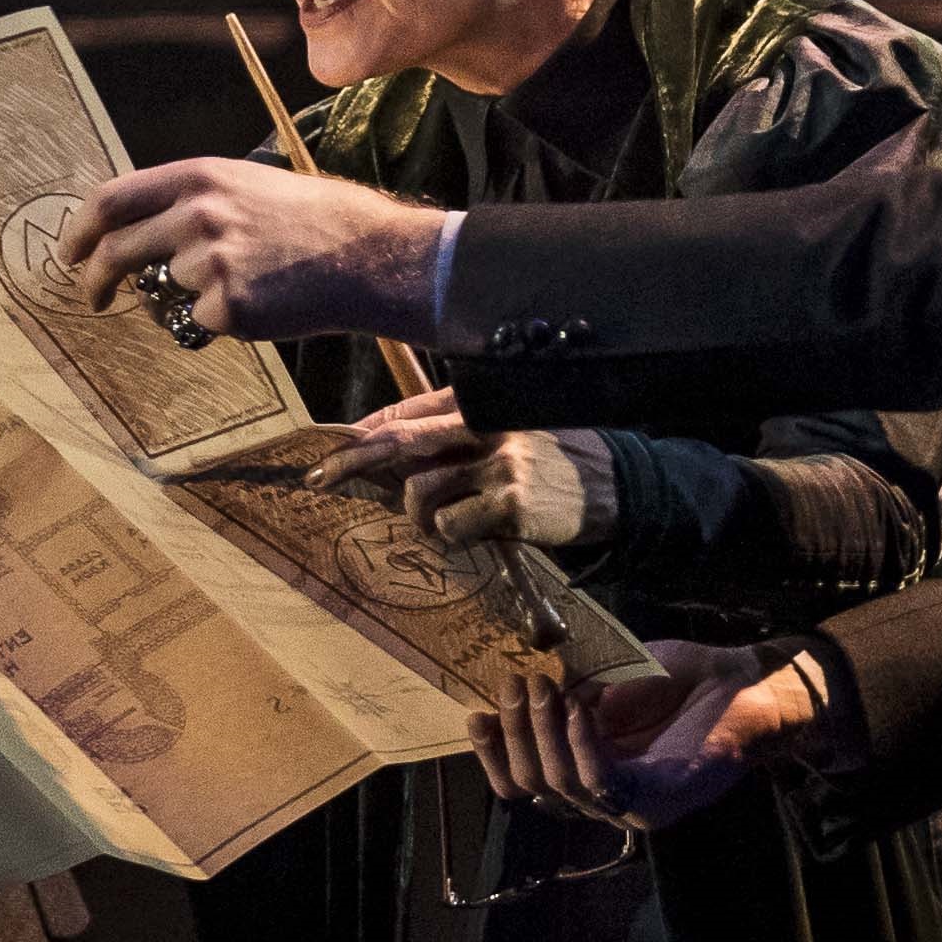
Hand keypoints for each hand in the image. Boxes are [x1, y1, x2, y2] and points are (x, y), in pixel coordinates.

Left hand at [63, 156, 445, 342]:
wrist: (368, 254)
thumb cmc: (310, 220)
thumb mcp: (246, 185)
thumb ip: (189, 200)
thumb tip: (133, 229)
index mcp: (199, 176)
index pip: (112, 199)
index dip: (81, 229)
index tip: (71, 252)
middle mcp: (197, 213)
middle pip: (117, 251)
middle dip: (95, 280)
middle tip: (92, 297)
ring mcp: (210, 261)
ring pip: (165, 290)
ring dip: (186, 297)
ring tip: (244, 282)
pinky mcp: (228, 306)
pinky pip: (199, 323)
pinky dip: (220, 322)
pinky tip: (262, 302)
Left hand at [317, 386, 612, 551]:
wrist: (623, 489)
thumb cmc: (558, 462)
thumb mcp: (515, 431)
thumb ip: (460, 432)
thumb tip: (388, 437)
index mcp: (486, 403)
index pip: (409, 412)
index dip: (365, 431)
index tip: (332, 447)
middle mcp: (489, 426)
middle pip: (401, 441)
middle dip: (351, 461)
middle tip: (318, 478)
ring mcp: (499, 464)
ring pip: (420, 494)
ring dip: (422, 519)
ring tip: (454, 523)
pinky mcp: (510, 504)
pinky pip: (452, 527)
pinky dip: (456, 537)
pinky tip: (482, 533)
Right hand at [468, 638, 825, 831]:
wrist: (743, 681)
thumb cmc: (680, 678)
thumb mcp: (604, 680)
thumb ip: (561, 693)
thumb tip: (511, 691)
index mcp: (585, 770)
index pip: (520, 783)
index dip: (492, 755)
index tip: (475, 714)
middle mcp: (603, 797)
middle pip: (530, 787)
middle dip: (514, 734)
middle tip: (515, 684)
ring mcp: (630, 807)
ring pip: (558, 787)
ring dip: (543, 733)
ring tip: (545, 688)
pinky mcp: (659, 801)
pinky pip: (602, 784)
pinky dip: (582, 746)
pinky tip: (579, 710)